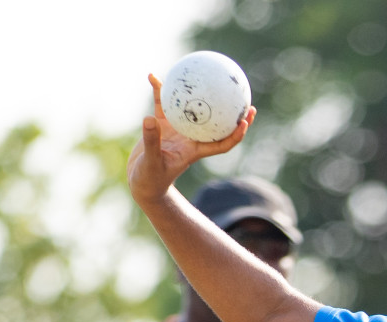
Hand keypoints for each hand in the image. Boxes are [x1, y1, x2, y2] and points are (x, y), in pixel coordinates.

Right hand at [127, 73, 254, 206]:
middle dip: (233, 115)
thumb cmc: (149, 180)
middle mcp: (190, 139)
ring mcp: (177, 131)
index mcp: (194, 151)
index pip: (222, 144)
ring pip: (193, 109)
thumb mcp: (151, 163)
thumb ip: (151, 142)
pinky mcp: (162, 125)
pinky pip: (163, 104)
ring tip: (206, 74)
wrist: (140, 182)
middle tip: (246, 100)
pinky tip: (152, 76)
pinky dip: (160, 91)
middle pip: (217, 125)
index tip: (245, 122)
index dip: (236, 135)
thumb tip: (149, 119)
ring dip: (200, 94)